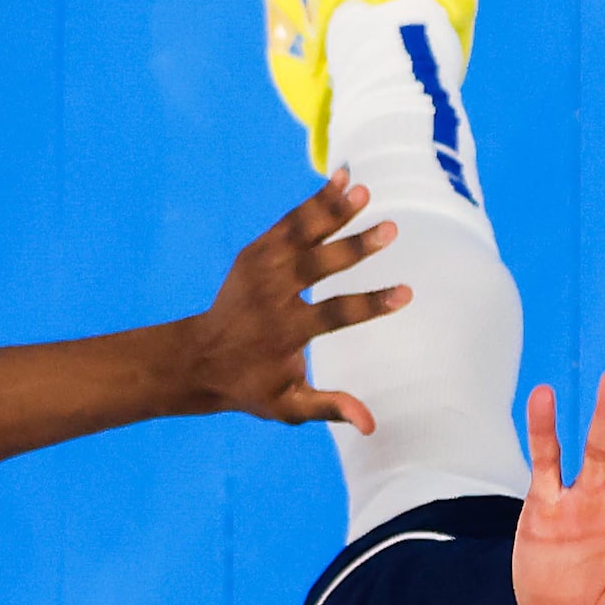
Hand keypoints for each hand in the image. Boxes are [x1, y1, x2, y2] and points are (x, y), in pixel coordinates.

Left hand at [165, 175, 408, 427]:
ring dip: (332, 210)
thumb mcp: (287, 406)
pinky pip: (288, 223)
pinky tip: (340, 180)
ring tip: (362, 188)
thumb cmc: (251, 386)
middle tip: (391, 229)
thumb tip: (370, 423)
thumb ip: (328, 407)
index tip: (405, 293)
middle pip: (318, 267)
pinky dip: (313, 202)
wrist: (198, 357)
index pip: (334, 315)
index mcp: (285, 332)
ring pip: (300, 234)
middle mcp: (272, 295)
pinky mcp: (255, 252)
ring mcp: (261, 269)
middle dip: (355, 248)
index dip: (370, 305)